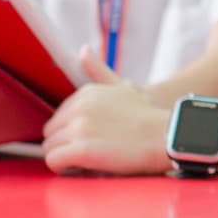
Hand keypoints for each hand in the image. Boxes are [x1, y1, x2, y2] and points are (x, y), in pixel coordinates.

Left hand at [40, 47, 170, 174]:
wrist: (167, 135)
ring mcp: (79, 129)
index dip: (72, 132)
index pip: (59, 118)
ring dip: (65, 158)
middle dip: (65, 145)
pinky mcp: (82, 150)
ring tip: (88, 162)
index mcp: (85, 95)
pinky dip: (65, 168)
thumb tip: (83, 49)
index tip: (90, 140)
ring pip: (49, 149)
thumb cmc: (148, 116)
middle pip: (51, 133)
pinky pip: (54, 162)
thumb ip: (99, 69)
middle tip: (89, 153)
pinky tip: (83, 168)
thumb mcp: (122, 87)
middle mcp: (78, 109)